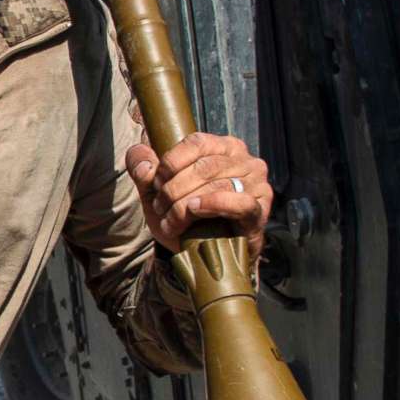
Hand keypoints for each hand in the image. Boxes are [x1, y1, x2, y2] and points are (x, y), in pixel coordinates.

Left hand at [126, 133, 271, 255]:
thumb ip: (144, 170)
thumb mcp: (158, 194)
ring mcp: (256, 183)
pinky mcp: (260, 209)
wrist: (209, 256)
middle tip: (160, 207)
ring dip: (186, 205)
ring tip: (171, 220)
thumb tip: (139, 155)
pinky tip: (196, 210)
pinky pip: (240, 202)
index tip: (156, 184)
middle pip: (204, 166)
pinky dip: (213, 205)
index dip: (170, 163)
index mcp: (222, 146)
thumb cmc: (187, 218)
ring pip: (217, 185)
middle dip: (174, 189)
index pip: (196, 143)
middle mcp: (244, 159)